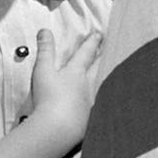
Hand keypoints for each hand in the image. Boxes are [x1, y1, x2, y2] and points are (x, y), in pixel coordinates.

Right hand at [25, 28, 102, 148]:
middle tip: (114, 49)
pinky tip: (105, 102)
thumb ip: (45, 51)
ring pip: (104, 85)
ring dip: (107, 76)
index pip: (86, 53)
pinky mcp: (93, 117)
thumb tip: (45, 30)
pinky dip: (105, 98)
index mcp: (76, 72)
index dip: (92, 42)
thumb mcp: (43, 71)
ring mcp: (93, 101)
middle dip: (105, 57)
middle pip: (100, 68)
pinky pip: (102, 104)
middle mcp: (89, 85)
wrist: (59, 128)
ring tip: (113, 72)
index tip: (99, 34)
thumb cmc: (49, 97)